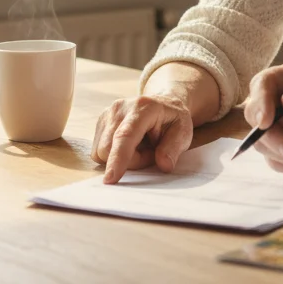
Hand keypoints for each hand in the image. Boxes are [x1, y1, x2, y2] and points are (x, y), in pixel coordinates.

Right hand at [92, 62, 219, 183]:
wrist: (163, 104)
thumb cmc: (173, 120)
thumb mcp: (183, 132)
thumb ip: (173, 148)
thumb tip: (163, 164)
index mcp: (142, 108)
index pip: (125, 136)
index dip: (118, 158)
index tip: (111, 178)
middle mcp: (120, 108)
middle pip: (109, 149)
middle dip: (130, 161)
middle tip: (150, 154)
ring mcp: (107, 114)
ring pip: (102, 152)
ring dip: (122, 159)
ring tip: (141, 148)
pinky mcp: (100, 123)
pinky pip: (99, 151)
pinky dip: (114, 155)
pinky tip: (130, 146)